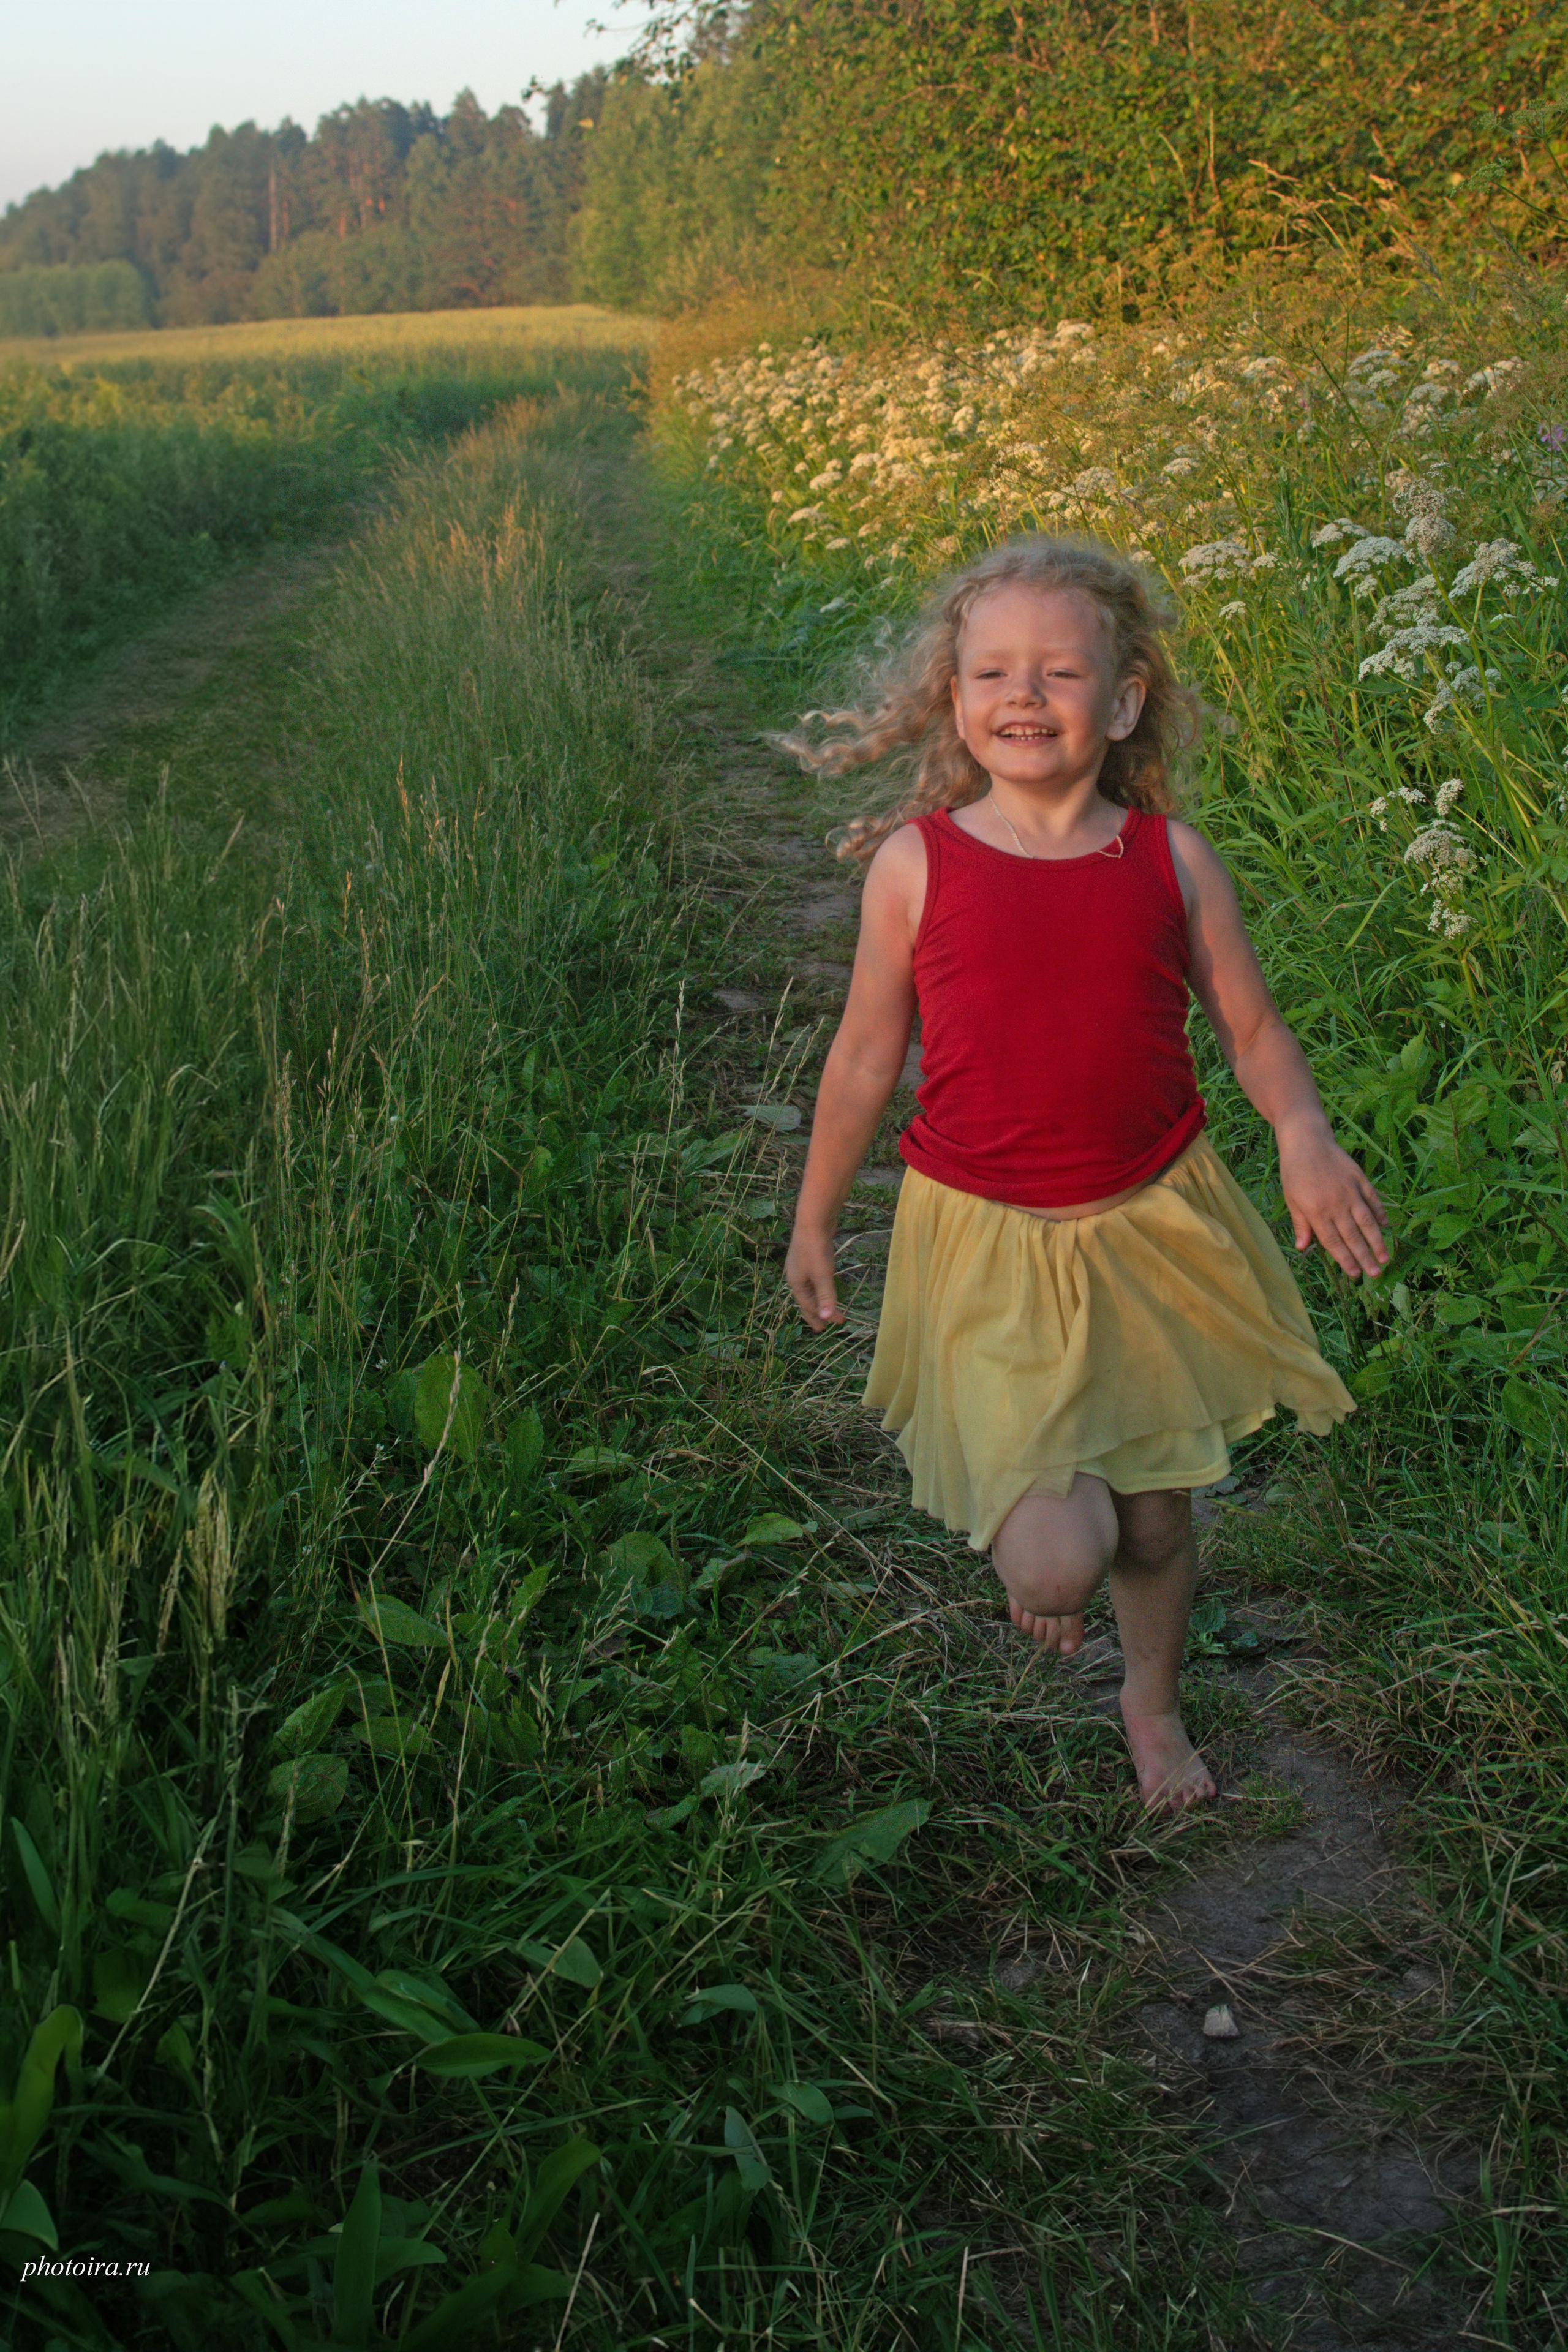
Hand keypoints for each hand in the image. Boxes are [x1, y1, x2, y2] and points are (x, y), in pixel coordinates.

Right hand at [784, 1227, 843, 1329]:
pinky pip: (813, 1279)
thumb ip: (825, 1296)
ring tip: (824, 1309)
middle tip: (823, 1326)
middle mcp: (795, 1275)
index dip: (820, 1316)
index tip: (833, 1325)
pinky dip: (819, 1288)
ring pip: (809, 1289)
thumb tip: (826, 1318)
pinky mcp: (809, 1257)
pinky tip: (824, 1286)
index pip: (807, 1305)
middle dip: (815, 1313)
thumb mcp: (822, 1275)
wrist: (813, 1220)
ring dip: (818, 1301)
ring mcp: (801, 1266)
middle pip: (806, 1299)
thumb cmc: (816, 1249)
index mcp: (795, 1282)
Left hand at [1278, 1121, 1388, 1279]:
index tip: (1355, 1274)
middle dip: (1365, 1257)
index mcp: (1317, 1212)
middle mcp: (1337, 1204)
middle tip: (1375, 1273)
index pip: (1334, 1242)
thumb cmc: (1294, 1172)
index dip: (1345, 1260)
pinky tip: (1385, 1225)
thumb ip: (1301, 1224)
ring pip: (1367, 1221)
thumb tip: (1303, 1248)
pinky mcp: (1359, 1178)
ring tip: (1385, 1257)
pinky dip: (1379, 1212)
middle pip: (1353, 1236)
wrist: (1307, 1140)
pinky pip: (1372, 1199)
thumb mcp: (1291, 1200)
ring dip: (1377, 1241)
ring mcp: (1351, 1191)